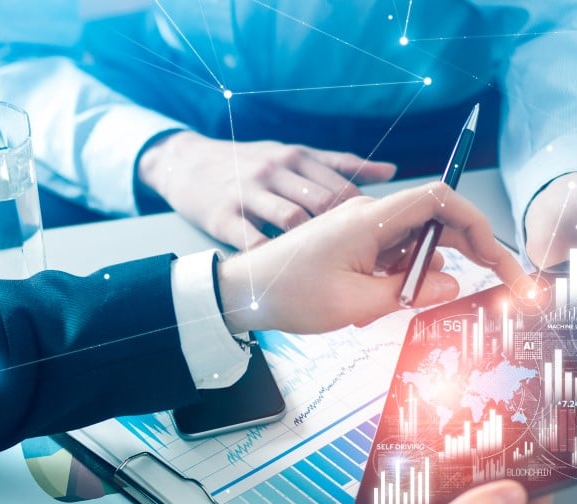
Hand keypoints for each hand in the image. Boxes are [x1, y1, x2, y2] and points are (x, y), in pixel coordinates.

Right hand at [137, 130, 395, 249]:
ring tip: (331, 275)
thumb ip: (341, 166)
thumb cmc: (250, 164)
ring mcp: (249, 192)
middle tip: (365, 266)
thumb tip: (391, 172)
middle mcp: (276, 171)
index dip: (368, 215)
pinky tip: (286, 274)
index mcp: (298, 158)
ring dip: (314, 248)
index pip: (342, 185)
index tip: (384, 242)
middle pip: (323, 202)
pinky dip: (272, 259)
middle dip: (348, 235)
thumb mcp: (293, 155)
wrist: (184, 161)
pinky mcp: (223, 215)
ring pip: (291, 219)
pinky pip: (252, 241)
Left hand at [216, 181, 529, 333]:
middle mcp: (372, 217)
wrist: (243, 292)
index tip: (498, 257)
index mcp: (372, 219)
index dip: (477, 223)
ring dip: (427, 275)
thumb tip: (453, 286)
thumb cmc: (290, 293)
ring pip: (419, 244)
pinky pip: (396, 257)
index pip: (442, 200)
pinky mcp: (356, 246)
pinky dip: (402, 280)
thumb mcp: (356, 304)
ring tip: (398, 308)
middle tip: (502, 285)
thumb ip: (410, 294)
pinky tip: (375, 306)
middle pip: (439, 221)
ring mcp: (364, 231)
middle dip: (473, 251)